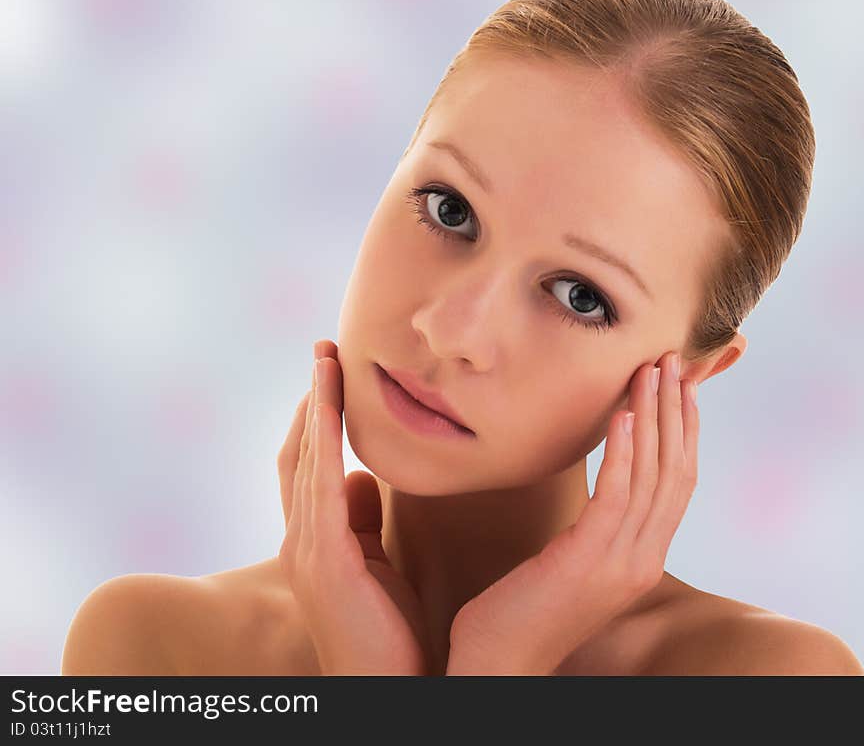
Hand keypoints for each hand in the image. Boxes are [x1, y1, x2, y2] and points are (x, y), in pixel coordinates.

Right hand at [276, 339, 431, 674]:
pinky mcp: (324, 560)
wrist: (390, 687)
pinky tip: (329, 401)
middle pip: (300, 451)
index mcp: (315, 538)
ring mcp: (306, 549)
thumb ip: (361, 519)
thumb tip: (361, 476)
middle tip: (326, 349)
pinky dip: (322, 438)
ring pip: (306, 458)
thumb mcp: (375, 561)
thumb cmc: (386, 628)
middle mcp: (301, 538)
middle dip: (312, 398)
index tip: (332, 372)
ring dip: (315, 404)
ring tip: (328, 359)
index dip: (317, 416)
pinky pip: (321, 484)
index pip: (310, 462)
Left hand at [446, 351, 699, 674]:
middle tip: (673, 362)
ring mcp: (622, 562)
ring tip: (651, 371)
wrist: (500, 662)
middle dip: (676, 412)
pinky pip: (616, 496)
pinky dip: (625, 451)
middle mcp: (643, 559)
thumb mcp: (572, 561)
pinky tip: (623, 414)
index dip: (683, 430)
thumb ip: (596, 529)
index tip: (680, 385)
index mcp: (642, 557)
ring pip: (652, 476)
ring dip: (654, 417)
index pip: (677, 483)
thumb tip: (600, 491)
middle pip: (676, 471)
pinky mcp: (589, 560)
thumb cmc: (524, 608)